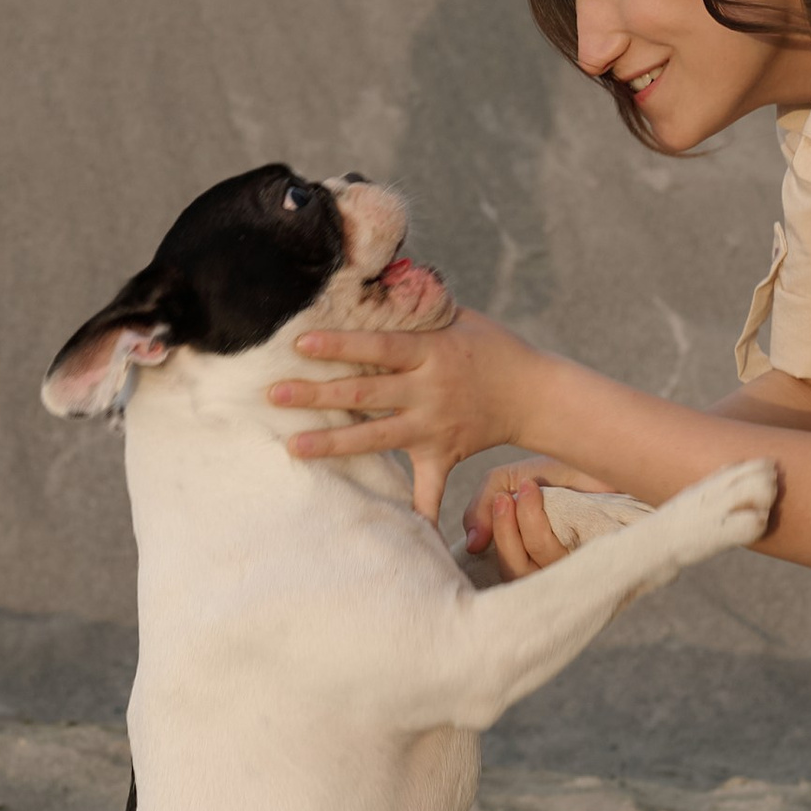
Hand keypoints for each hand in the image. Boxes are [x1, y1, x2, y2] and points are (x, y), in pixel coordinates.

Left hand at [267, 306, 532, 525]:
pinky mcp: (443, 454)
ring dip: (333, 443)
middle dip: (317, 394)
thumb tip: (373, 276)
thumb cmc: (490, 347)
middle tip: (275, 394)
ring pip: (377, 437)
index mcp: (430, 352)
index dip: (340, 345)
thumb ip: (416, 304)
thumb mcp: (457, 317)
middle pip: (365, 393)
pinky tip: (393, 534)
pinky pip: (428, 489)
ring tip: (293, 444)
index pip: (378, 347)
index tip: (300, 344)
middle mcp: (429, 391)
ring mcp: (434, 426)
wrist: (534, 392)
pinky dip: (416, 514)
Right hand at [462, 457, 610, 580]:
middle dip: (505, 533)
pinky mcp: (594, 560)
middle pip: (514, 571)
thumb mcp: (509, 480)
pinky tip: (550, 498)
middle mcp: (548, 565)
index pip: (500, 565)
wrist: (607, 454)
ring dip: (527, 525)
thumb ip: (482, 506)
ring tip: (529, 488)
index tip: (498, 502)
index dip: (492, 540)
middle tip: (505, 498)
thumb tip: (472, 545)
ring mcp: (572, 566)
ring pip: (536, 564)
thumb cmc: (559, 472)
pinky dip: (546, 526)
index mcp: (526, 552)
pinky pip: (560, 558)